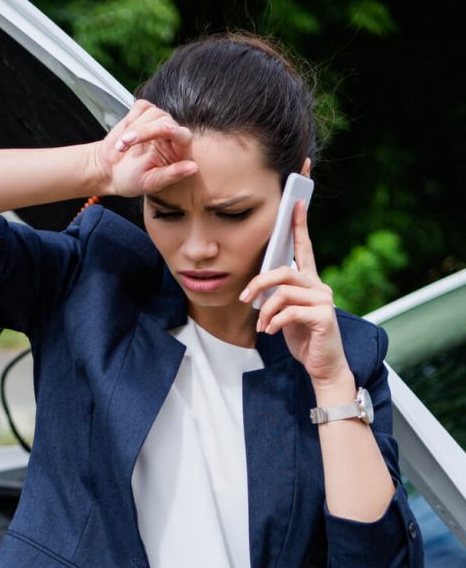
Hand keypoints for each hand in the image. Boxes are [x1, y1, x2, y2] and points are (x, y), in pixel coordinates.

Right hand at [90, 100, 198, 197]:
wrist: (109, 171)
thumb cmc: (130, 180)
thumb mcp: (150, 182)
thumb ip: (171, 175)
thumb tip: (194, 168)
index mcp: (178, 152)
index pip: (181, 134)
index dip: (166, 131)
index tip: (150, 135)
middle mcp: (171, 134)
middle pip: (164, 120)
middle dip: (141, 132)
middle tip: (122, 146)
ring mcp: (158, 121)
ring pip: (151, 112)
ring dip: (131, 128)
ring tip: (120, 147)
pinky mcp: (145, 114)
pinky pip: (140, 106)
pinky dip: (129, 118)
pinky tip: (123, 134)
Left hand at [239, 199, 349, 383]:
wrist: (323, 365)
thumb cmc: (303, 338)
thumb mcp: (285, 315)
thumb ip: (276, 298)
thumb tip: (257, 291)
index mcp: (309, 282)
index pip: (304, 248)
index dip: (299, 225)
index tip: (296, 202)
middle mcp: (319, 286)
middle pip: (283, 271)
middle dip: (258, 283)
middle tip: (244, 299)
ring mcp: (323, 300)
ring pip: (283, 292)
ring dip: (265, 311)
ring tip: (263, 326)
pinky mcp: (323, 316)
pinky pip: (289, 312)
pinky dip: (274, 323)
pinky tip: (272, 333)